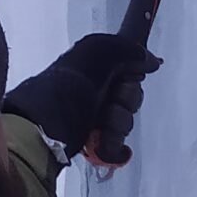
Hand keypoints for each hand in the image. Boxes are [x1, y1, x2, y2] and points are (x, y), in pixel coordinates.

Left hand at [4, 34, 161, 166]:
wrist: (44, 126)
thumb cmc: (68, 85)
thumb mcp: (96, 51)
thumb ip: (127, 49)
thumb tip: (152, 62)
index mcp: (93, 68)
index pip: (129, 69)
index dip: (133, 73)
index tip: (131, 75)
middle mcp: (94, 91)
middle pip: (131, 96)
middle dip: (128, 99)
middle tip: (112, 100)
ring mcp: (92, 119)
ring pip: (125, 121)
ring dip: (119, 123)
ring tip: (103, 124)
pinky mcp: (91, 144)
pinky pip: (116, 145)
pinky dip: (114, 146)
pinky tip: (105, 144)